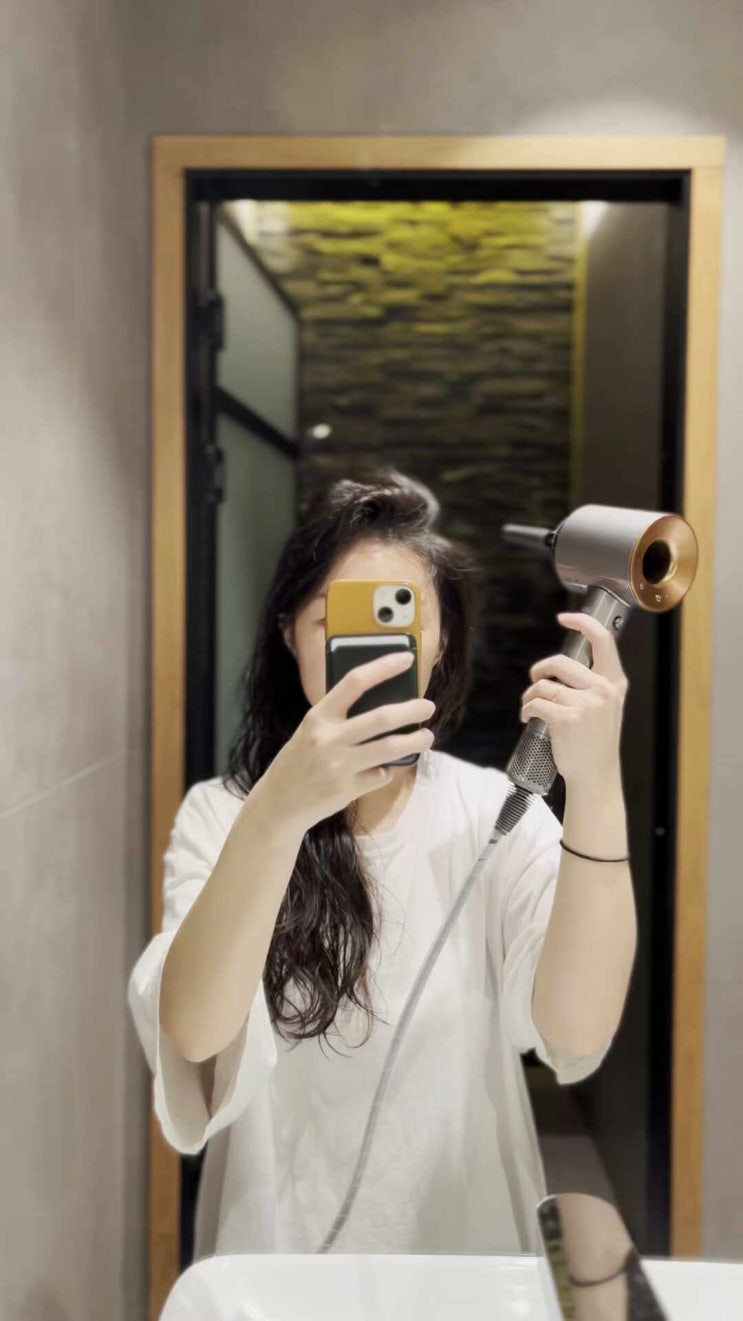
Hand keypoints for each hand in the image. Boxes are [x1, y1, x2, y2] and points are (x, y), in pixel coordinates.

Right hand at [265, 651, 435, 831]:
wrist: (279, 802)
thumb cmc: (299, 760)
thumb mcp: (311, 730)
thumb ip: (338, 718)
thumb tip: (381, 704)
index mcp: (318, 716)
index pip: (354, 682)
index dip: (382, 668)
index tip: (406, 659)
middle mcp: (328, 738)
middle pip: (380, 718)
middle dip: (411, 710)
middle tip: (428, 706)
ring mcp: (338, 765)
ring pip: (388, 748)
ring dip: (413, 741)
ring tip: (427, 737)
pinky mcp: (346, 789)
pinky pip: (379, 775)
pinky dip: (386, 771)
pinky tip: (382, 770)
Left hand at [518, 611, 628, 787]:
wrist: (596, 775)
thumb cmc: (596, 742)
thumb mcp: (607, 707)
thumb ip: (593, 684)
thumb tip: (562, 667)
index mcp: (614, 683)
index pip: (602, 640)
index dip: (582, 622)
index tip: (564, 618)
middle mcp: (602, 689)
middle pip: (560, 661)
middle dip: (540, 670)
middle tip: (536, 680)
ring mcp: (585, 704)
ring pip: (543, 685)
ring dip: (530, 695)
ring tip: (531, 707)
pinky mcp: (566, 719)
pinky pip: (535, 702)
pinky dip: (526, 710)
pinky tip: (528, 719)